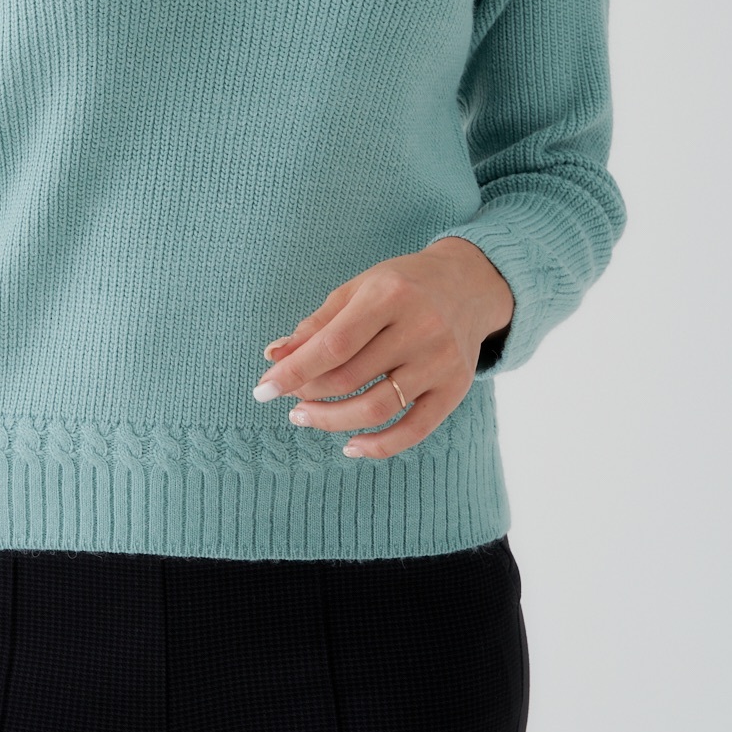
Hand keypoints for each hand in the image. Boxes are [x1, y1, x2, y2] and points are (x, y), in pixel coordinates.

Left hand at [252, 239, 514, 459]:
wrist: (469, 285)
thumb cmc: (401, 286)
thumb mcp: (358, 290)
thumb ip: (317, 324)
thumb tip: (273, 357)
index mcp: (390, 295)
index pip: (333, 344)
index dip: (294, 370)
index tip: (263, 389)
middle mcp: (421, 327)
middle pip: (351, 379)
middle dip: (309, 395)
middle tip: (290, 400)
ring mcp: (442, 361)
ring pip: (377, 409)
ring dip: (332, 421)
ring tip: (305, 417)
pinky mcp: (456, 389)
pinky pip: (414, 430)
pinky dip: (379, 446)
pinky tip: (350, 445)